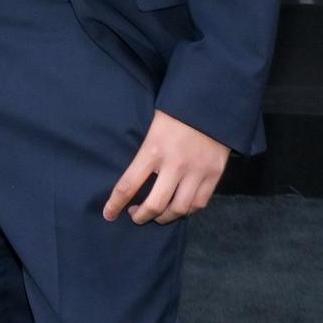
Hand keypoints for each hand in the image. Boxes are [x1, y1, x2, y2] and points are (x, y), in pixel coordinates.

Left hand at [103, 110, 228, 223]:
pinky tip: (178, 207)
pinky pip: (199, 203)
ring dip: (164, 217)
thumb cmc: (173, 115)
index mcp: (152, 150)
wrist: (209, 105)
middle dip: (141, 217)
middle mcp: (175, 164)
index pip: (128, 185)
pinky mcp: (214, 174)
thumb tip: (129, 180)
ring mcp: (197, 171)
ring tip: (157, 214)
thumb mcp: (150, 128)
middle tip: (135, 216)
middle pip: (155, 205)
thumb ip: (142, 154)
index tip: (108, 214)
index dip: (115, 204)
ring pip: (179, 209)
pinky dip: (186, 210)